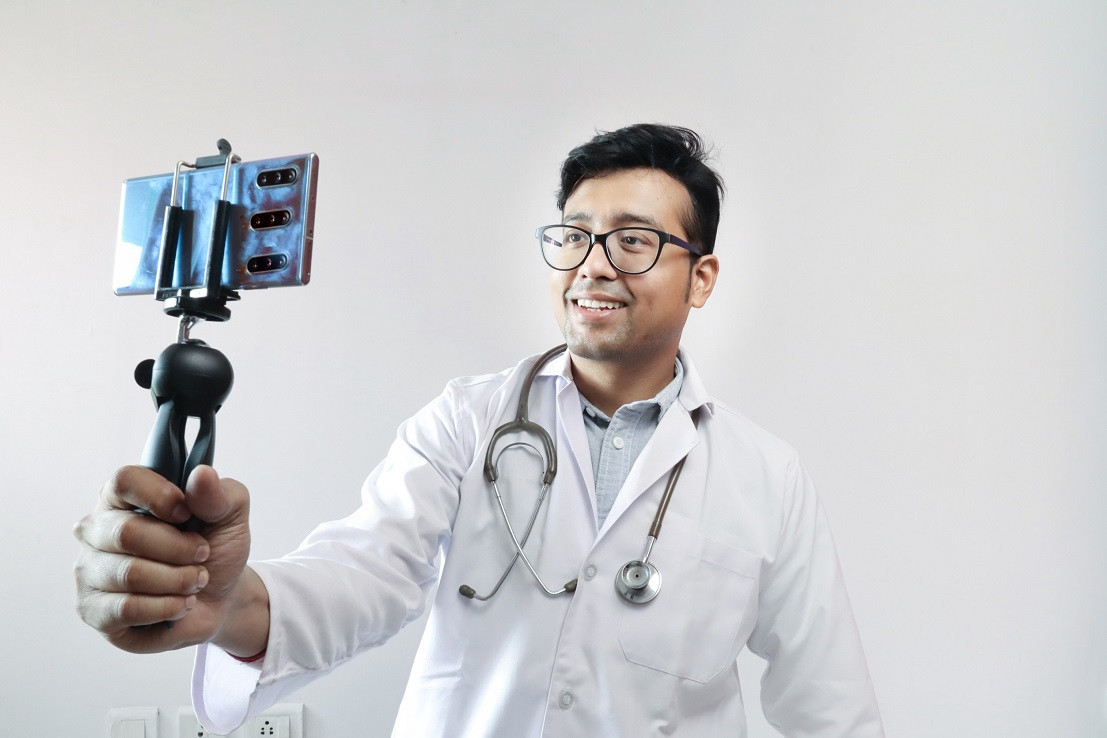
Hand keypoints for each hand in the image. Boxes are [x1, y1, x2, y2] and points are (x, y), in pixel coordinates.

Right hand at [73, 464, 253, 653]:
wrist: (219, 597)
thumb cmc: (215, 547)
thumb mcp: (231, 514)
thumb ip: (220, 493)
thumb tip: (202, 474)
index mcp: (125, 496)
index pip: (124, 481)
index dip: (159, 497)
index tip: (187, 514)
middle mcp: (98, 529)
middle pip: (126, 532)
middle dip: (178, 548)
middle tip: (202, 554)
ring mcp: (90, 570)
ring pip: (130, 574)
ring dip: (177, 580)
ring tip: (195, 581)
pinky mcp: (93, 609)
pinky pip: (127, 608)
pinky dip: (166, 607)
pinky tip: (181, 604)